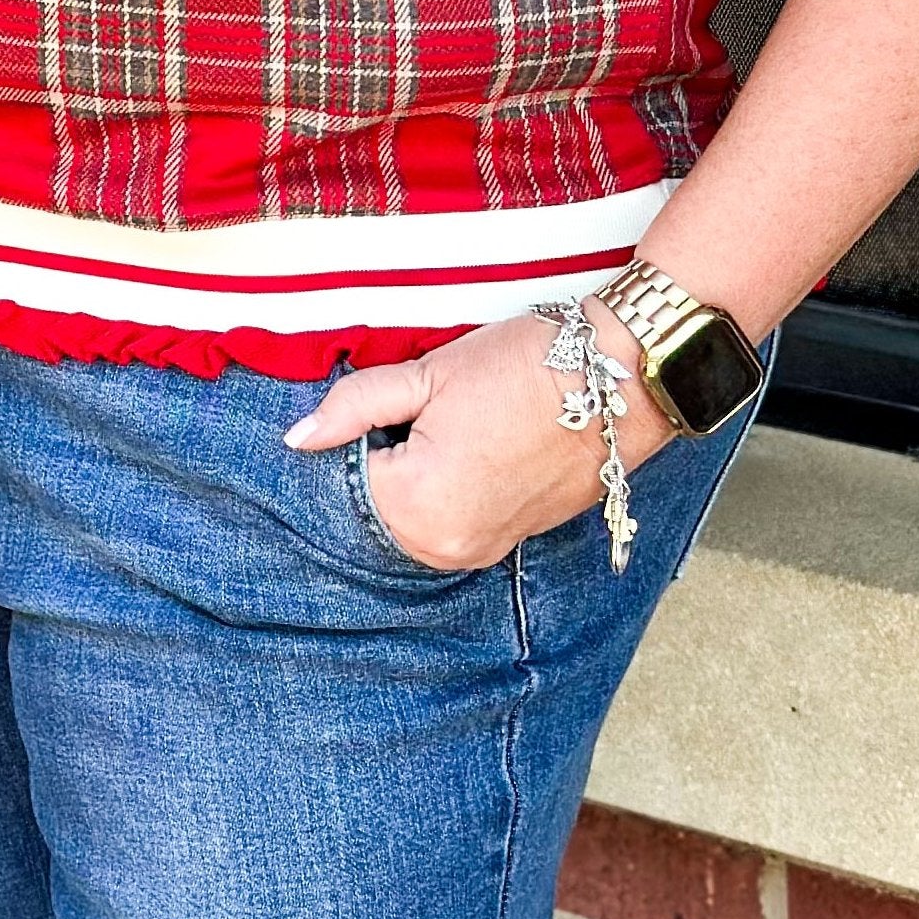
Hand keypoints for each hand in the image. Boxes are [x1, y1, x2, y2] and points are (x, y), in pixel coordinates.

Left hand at [283, 307, 674, 572]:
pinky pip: (450, 521)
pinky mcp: (506, 543)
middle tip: (428, 408)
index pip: (348, 475)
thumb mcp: (427, 375)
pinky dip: (446, 488)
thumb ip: (354, 408)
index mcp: (418, 507)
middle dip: (384, 457)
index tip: (396, 401)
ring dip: (413, 474)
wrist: (619, 381)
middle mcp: (447, 546)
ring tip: (457, 424)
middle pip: (377, 502)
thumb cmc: (524, 368)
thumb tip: (299, 439)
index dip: (361, 430)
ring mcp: (480, 550)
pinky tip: (473, 445)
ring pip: (411, 514)